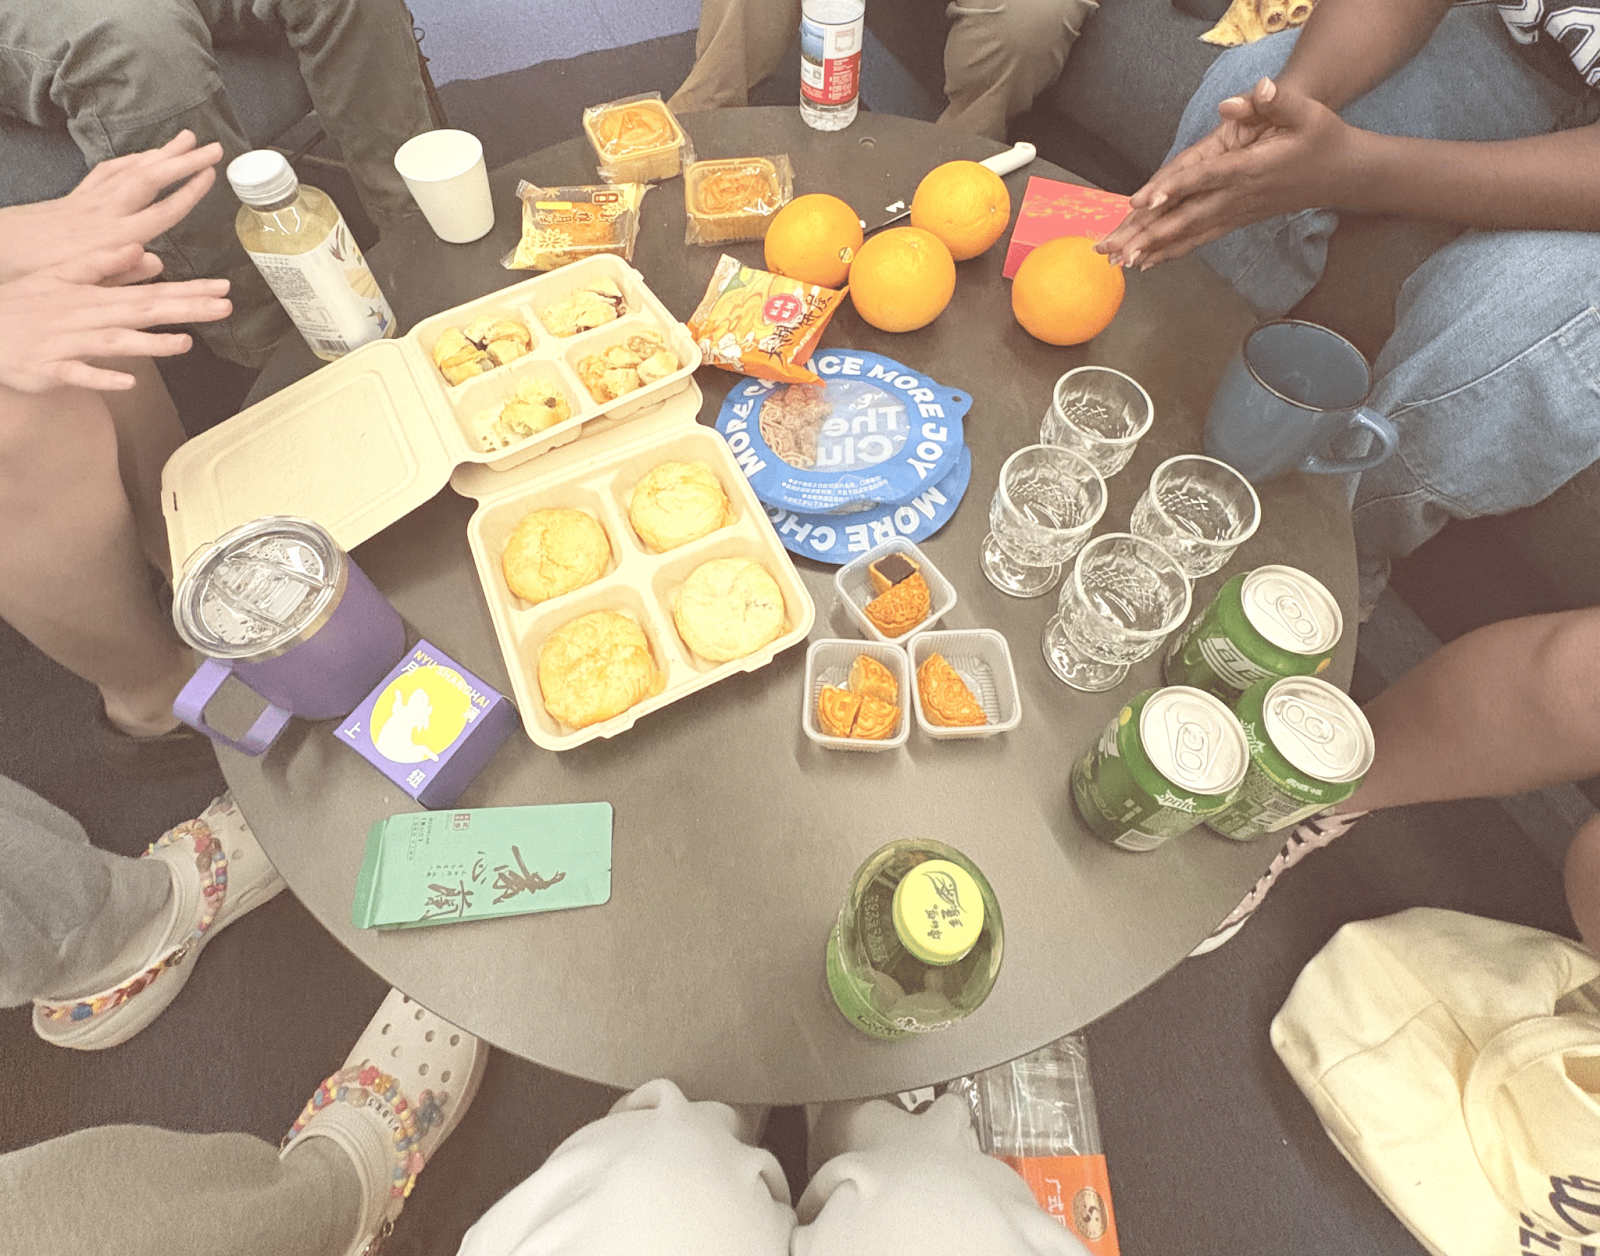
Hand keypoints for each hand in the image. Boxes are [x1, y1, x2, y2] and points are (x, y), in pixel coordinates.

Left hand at [0, 131, 222, 283]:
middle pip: (150, 179)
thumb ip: (122, 272)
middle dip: (182, 161)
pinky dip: (129, 160)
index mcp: (113, 237)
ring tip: (186, 139)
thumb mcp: (84, 282)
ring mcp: (90, 199)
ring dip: (160, 153)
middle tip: (212, 146)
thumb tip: (158, 260)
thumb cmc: (39, 272)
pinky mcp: (76, 196)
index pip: (161, 211)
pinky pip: (107, 171)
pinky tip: (143, 156)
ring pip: (130, 169)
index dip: (188, 192)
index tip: (209, 174)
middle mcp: (105, 211)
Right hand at [0, 245, 230, 392]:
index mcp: (92, 296)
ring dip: (149, 343)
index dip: (187, 290)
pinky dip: (103, 377)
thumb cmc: (23, 304)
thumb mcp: (59, 275)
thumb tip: (147, 255)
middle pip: (142, 312)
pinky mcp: (51, 369)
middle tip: (224, 306)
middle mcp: (85, 318)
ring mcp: (68, 344)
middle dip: (184, 309)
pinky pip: (80, 375)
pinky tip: (129, 382)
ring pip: (114, 342)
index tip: (221, 288)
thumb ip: (104, 266)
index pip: (150, 292)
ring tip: (184, 342)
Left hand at [1097, 77, 1353, 267]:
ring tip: (1119, 263)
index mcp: (1250, 169)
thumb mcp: (1307, 112)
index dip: (1173, 188)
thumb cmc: (1322, 138)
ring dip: (1153, 250)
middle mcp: (1239, 198)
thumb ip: (1276, 101)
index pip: (1204, 179)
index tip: (1142, 201)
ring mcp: (1237, 213)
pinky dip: (1173, 252)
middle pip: (1186, 218)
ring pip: (1189, 235)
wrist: (1343, 174)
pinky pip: (1199, 239)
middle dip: (1147, 234)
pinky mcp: (1237, 220)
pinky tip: (1147, 263)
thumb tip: (1242, 96)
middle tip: (1113, 249)